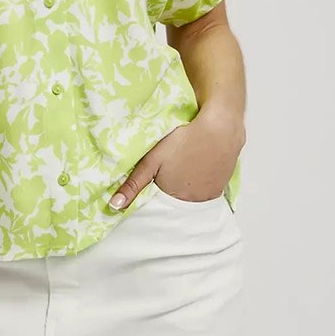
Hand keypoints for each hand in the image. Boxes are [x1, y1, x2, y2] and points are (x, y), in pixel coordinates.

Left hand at [108, 107, 245, 209]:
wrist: (219, 129)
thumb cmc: (182, 141)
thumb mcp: (151, 160)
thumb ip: (133, 184)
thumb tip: (114, 206)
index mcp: (173, 198)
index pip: (159, 204)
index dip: (155, 193)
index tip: (155, 181)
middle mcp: (192, 202)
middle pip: (176, 202)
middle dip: (169, 193)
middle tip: (169, 172)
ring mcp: (208, 197)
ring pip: (192, 198)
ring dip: (186, 190)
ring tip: (183, 170)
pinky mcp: (220, 188)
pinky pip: (206, 194)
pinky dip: (200, 187)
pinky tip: (197, 171)